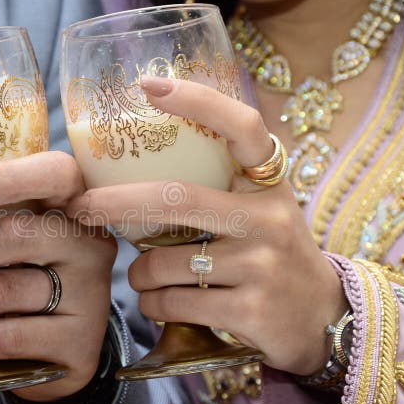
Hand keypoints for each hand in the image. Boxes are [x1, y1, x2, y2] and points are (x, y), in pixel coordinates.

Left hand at [0, 152, 116, 400]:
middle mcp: (89, 243)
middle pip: (18, 234)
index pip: (56, 173)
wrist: (47, 351)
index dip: (9, 179)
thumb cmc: (6, 276)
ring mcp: (91, 293)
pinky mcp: (80, 341)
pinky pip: (9, 336)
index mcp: (68, 205)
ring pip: (5, 289)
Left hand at [66, 76, 346, 375]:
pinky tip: (160, 301)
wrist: (323, 317)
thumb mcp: (260, 207)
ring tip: (144, 277)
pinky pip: (171, 303)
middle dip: (114, 203)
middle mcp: (269, 218)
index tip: (149, 87)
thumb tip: (129, 170)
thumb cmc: (271, 252)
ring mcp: (262, 266)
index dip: (198, 101)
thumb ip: (215, 185)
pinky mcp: (250, 312)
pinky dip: (151, 303)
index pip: (242, 126)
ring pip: (162, 264)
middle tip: (80, 206)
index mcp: (269, 182)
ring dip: (136, 274)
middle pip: (175, 199)